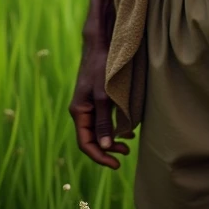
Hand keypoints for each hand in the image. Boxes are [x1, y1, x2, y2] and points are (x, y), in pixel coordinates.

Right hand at [69, 40, 133, 168]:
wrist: (101, 44)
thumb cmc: (101, 68)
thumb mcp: (103, 96)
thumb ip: (103, 122)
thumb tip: (105, 147)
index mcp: (79, 112)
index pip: (86, 144)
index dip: (100, 157)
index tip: (116, 164)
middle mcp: (82, 111)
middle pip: (92, 139)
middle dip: (108, 150)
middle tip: (125, 154)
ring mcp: (89, 105)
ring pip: (99, 130)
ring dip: (112, 139)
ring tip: (129, 144)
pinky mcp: (97, 98)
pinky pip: (104, 119)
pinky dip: (114, 127)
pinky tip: (128, 129)